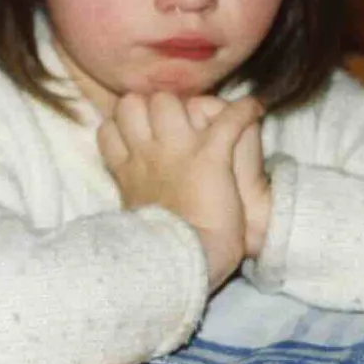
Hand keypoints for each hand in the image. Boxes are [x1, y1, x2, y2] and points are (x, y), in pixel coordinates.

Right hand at [97, 93, 262, 289]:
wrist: (182, 261)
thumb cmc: (159, 249)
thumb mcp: (133, 218)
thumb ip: (132, 193)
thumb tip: (135, 189)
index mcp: (128, 171)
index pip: (109, 126)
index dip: (125, 124)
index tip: (141, 131)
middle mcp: (146, 154)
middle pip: (134, 103)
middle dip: (152, 107)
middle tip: (175, 122)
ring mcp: (176, 151)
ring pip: (169, 102)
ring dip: (186, 106)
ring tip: (206, 120)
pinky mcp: (210, 156)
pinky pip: (228, 119)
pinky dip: (245, 112)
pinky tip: (254, 109)